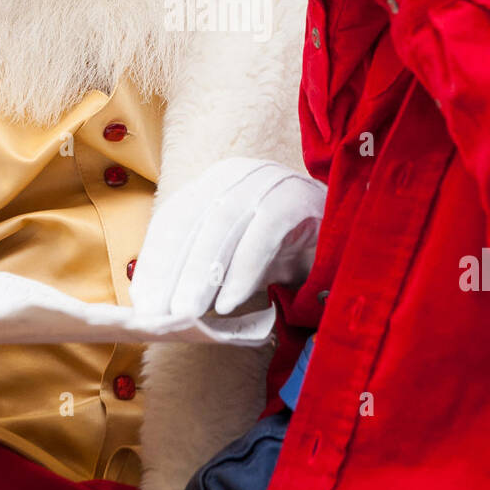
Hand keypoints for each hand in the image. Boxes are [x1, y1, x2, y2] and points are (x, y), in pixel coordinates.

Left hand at [130, 158, 326, 321]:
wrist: (348, 237)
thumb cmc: (284, 251)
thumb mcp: (236, 259)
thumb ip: (202, 273)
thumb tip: (159, 308)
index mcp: (215, 182)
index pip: (174, 219)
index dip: (155, 260)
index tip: (142, 300)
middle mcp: (238, 173)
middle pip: (195, 223)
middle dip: (173, 273)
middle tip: (161, 315)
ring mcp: (269, 180)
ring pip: (224, 227)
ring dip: (202, 275)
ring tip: (188, 313)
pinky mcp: (298, 198)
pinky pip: (263, 235)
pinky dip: (244, 271)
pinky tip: (231, 304)